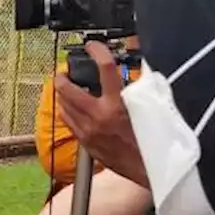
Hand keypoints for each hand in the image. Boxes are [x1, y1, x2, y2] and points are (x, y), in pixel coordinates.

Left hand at [53, 42, 147, 186]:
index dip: (97, 52)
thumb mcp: (150, 109)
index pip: (105, 70)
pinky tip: (71, 108)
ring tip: (66, 87)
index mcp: (118, 105)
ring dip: (62, 93)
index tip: (92, 46)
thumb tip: (132, 73)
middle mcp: (99, 116)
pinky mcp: (84, 141)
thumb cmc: (152, 141)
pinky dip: (66, 111)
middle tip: (65, 71)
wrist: (147, 168)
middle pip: (68, 88)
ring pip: (63, 105)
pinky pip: (67, 121)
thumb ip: (137, 91)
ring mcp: (88, 129)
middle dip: (63, 76)